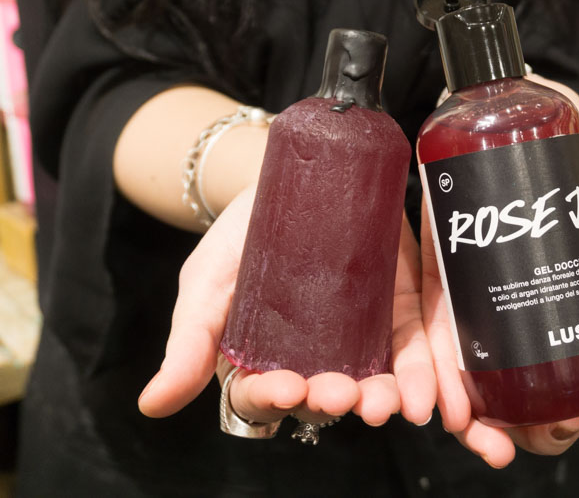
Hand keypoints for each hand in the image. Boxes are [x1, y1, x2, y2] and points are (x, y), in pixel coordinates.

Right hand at [138, 185, 436, 428]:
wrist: (298, 173)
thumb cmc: (242, 231)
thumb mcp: (209, 278)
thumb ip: (190, 340)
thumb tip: (152, 406)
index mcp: (260, 359)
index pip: (263, 395)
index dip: (273, 398)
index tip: (285, 388)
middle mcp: (312, 359)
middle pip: (323, 396)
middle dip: (333, 401)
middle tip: (341, 394)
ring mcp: (357, 337)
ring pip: (372, 382)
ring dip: (383, 399)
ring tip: (388, 403)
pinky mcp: (396, 311)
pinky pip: (411, 349)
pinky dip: (421, 375)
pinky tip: (427, 393)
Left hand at [421, 75, 578, 467]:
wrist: (522, 106)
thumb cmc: (575, 169)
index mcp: (562, 316)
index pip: (578, 386)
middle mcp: (516, 319)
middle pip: (522, 397)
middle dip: (536, 431)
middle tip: (556, 429)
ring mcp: (474, 302)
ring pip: (470, 382)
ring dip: (475, 421)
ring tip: (493, 431)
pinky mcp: (434, 277)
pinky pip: (427, 338)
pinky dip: (433, 377)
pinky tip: (442, 403)